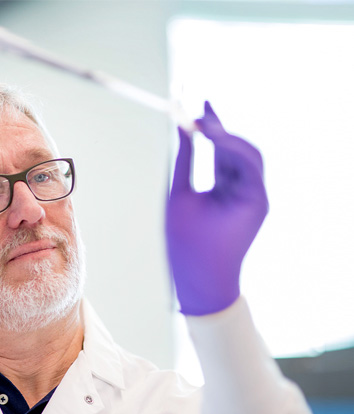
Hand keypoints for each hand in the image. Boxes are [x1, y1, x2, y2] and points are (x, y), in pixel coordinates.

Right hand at [166, 102, 267, 314]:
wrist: (202, 284)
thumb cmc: (189, 249)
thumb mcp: (181, 201)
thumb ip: (183, 162)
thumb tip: (182, 131)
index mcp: (251, 198)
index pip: (242, 155)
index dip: (221, 134)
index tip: (198, 120)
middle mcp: (256, 195)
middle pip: (244, 151)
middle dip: (222, 129)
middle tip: (201, 106)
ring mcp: (248, 198)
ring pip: (237, 157)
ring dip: (219, 138)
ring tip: (199, 114)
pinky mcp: (237, 201)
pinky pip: (228, 170)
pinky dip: (216, 153)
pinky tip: (201, 136)